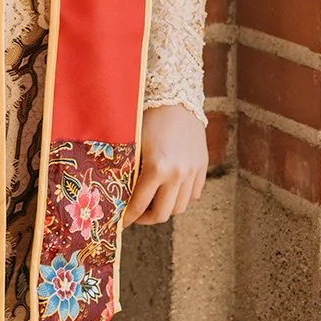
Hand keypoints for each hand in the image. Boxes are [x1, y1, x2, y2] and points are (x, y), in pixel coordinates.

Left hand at [121, 104, 207, 226]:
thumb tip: (118, 195)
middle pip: (163, 214)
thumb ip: (129, 171)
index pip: (140, 205)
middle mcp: (178, 174)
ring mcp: (192, 171)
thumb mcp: (134, 145)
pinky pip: (193, 194)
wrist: (177, 99)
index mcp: (156, 168)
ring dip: (165, 208)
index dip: (129, 217)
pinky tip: (170, 190)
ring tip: (153, 202)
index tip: (122, 221)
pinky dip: (181, 197)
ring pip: (180, 207)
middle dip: (147, 219)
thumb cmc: (148, 118)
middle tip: (137, 215)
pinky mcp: (202, 167)